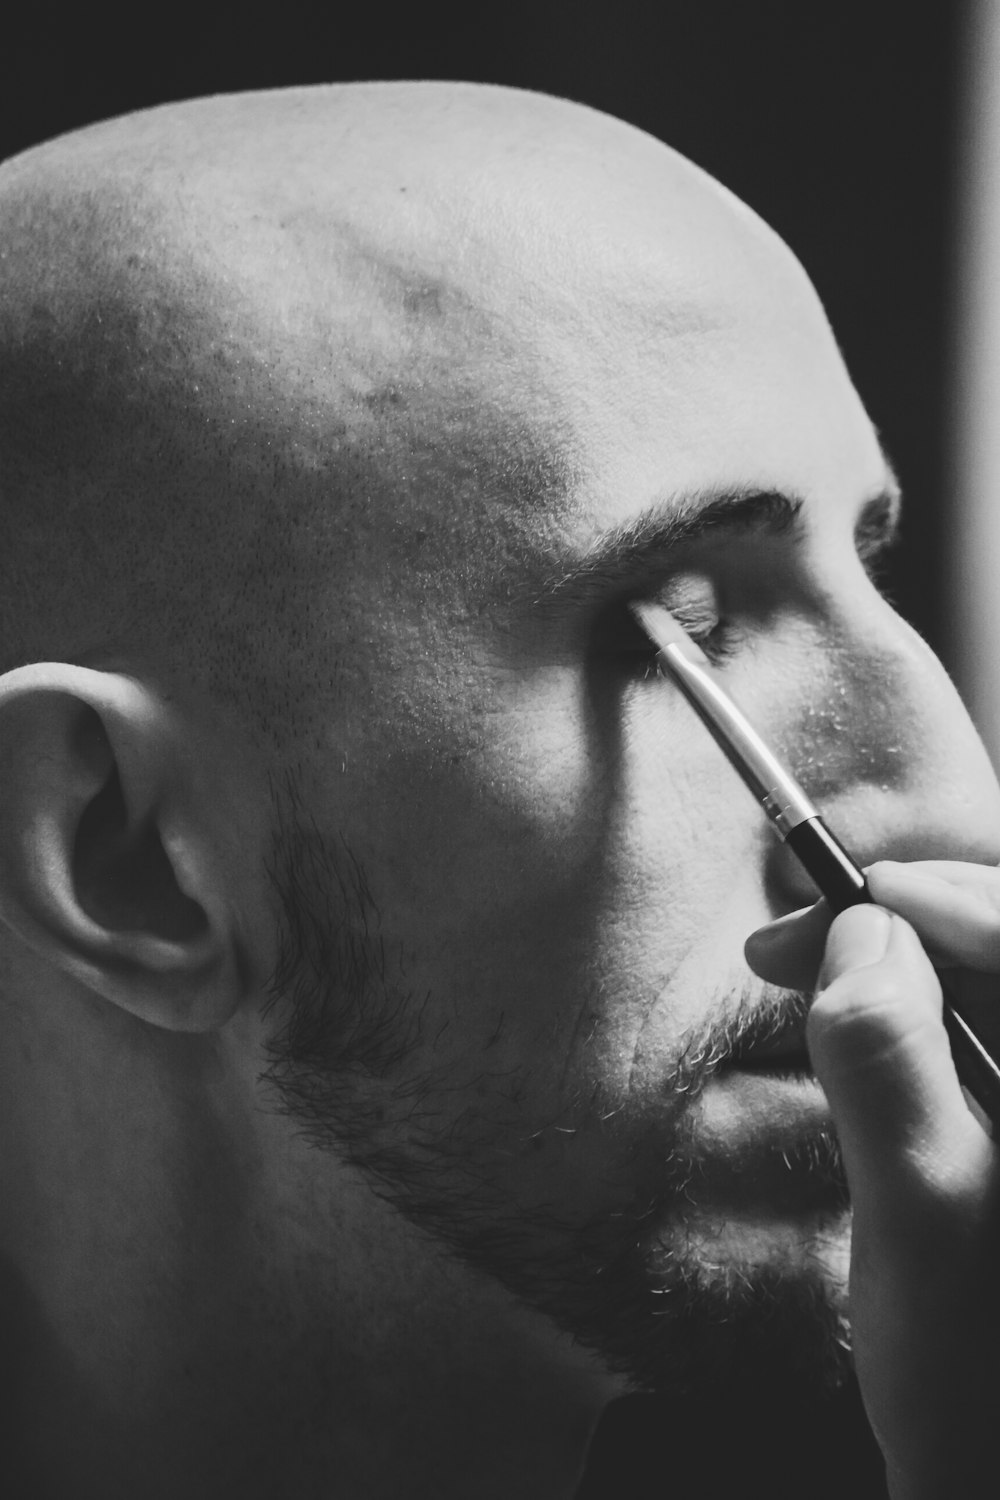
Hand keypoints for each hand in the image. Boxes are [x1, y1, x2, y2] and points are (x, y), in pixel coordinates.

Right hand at [745, 861, 999, 1498]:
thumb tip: (860, 935)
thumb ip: (887, 1068)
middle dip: (908, 919)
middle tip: (794, 942)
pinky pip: (976, 1023)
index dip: (943, 898)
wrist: (994, 1470)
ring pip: (986, 975)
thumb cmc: (975, 1373)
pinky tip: (856, 1023)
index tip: (842, 904)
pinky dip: (909, 1006)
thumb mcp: (917, 1218)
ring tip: (806, 971)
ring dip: (899, 957)